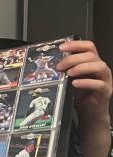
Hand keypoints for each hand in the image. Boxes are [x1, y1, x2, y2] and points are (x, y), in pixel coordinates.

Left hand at [58, 39, 112, 156]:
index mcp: (92, 63)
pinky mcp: (106, 91)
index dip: (75, 44)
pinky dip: (86, 82)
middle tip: (60, 66)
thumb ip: (65, 70)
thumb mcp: (70, 79)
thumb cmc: (81, 94)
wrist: (89, 112)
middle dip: (73, 58)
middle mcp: (100, 69)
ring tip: (69, 73)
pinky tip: (75, 83)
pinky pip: (99, 84)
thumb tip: (50, 63)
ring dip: (82, 67)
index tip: (62, 47)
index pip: (88, 47)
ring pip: (99, 66)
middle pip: (91, 55)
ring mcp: (105, 79)